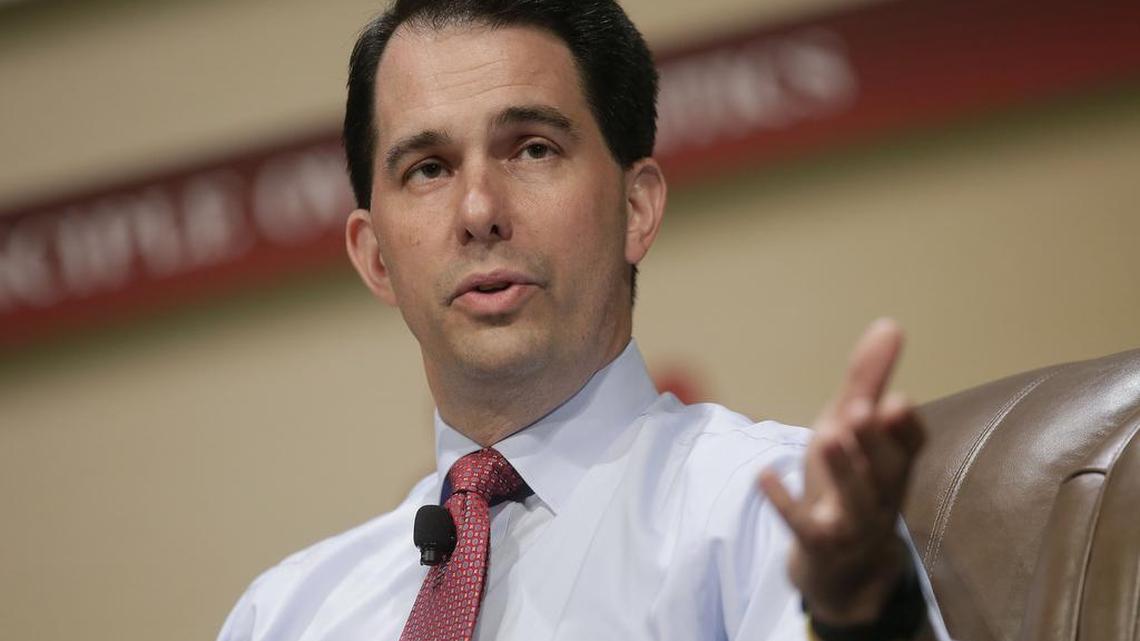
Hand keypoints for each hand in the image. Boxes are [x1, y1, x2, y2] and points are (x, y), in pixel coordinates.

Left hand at [758, 318, 925, 624]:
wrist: (838, 564)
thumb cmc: (847, 481)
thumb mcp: (852, 427)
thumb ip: (868, 379)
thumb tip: (890, 324)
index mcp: (892, 465)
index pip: (910, 447)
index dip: (907, 428)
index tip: (899, 399)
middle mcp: (880, 495)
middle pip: (885, 471)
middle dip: (876, 440)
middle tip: (865, 408)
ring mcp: (851, 524)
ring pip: (854, 501)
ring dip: (843, 469)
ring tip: (828, 435)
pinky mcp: (818, 544)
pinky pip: (804, 527)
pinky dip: (784, 503)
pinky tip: (764, 476)